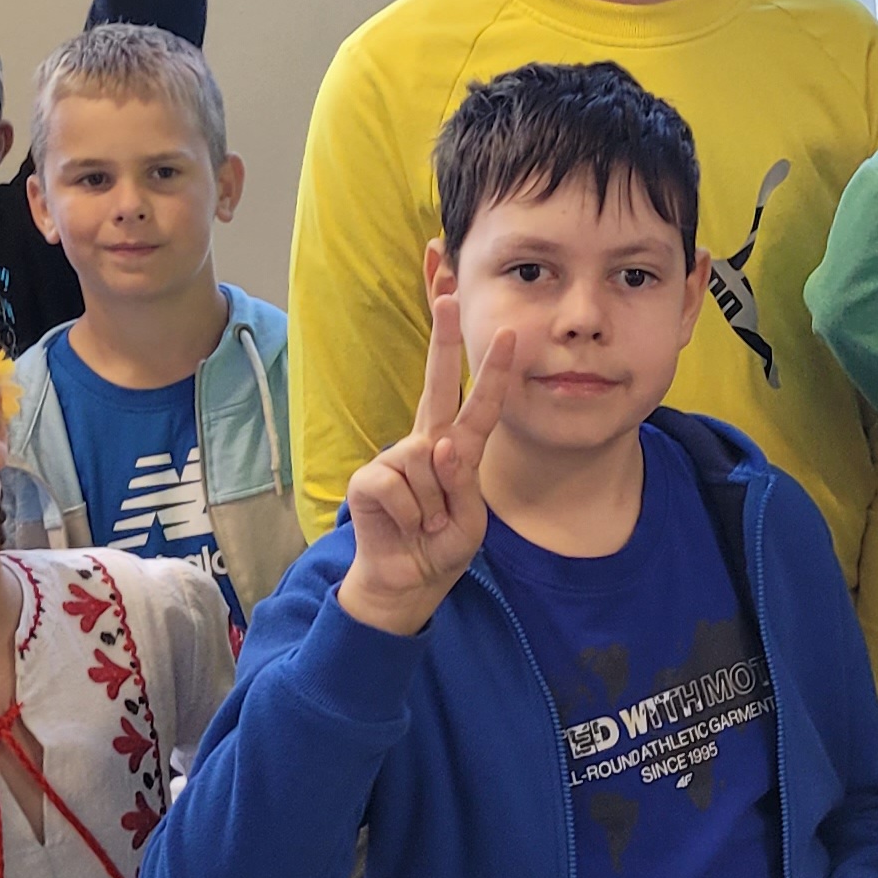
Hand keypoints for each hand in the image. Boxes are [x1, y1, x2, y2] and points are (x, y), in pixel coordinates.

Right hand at [336, 295, 518, 636]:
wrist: (408, 580)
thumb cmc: (440, 544)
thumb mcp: (469, 519)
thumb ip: (461, 482)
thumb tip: (438, 446)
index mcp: (458, 448)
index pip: (480, 403)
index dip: (494, 369)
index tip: (508, 332)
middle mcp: (426, 443)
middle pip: (436, 384)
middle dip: (443, 340)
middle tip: (448, 297)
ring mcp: (395, 458)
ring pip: (426, 463)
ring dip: (432, 505)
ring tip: (424, 524)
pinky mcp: (369, 479)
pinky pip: (399, 487)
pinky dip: (409, 515)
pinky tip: (402, 525)